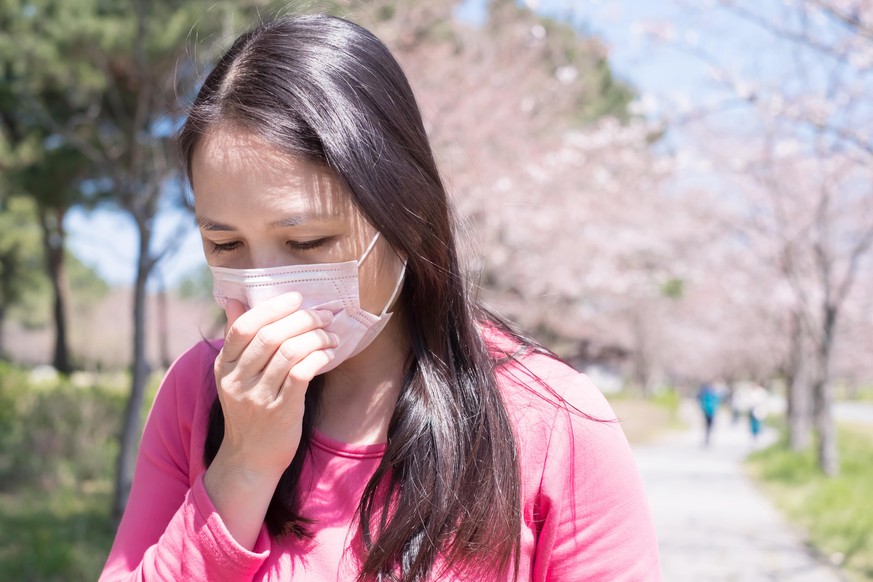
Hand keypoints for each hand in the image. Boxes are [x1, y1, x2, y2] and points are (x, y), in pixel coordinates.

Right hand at [213, 291, 337, 478]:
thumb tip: (234, 299)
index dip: (272, 308)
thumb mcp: (233, 375)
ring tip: (331, 334)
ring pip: (289, 352)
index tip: (297, 298)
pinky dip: (318, 357)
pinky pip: (302, 374)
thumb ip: (235, 337)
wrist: (250, 460)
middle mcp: (237, 381)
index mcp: (223, 366)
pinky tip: (329, 353)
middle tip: (323, 315)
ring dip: (316, 337)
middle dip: (303, 319)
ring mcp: (258, 398)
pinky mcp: (282, 412)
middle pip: (270, 336)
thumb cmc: (248, 409)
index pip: (243, 327)